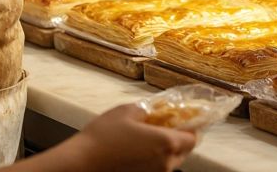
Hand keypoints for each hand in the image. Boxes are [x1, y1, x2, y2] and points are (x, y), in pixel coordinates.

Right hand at [35, 104, 195, 171]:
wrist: (82, 163)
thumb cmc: (103, 136)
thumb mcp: (127, 111)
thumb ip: (149, 109)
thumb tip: (157, 110)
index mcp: (167, 143)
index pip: (193, 137)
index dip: (190, 126)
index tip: (182, 119)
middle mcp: (166, 164)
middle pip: (184, 151)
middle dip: (178, 138)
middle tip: (163, 126)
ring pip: (171, 161)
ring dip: (165, 149)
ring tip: (147, 138)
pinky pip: (157, 168)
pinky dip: (154, 160)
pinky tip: (138, 150)